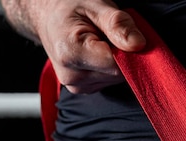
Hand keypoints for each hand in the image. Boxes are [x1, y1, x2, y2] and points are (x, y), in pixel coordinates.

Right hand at [30, 0, 145, 92]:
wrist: (47, 17)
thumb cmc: (68, 7)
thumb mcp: (94, 4)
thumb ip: (117, 23)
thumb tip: (138, 44)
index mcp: (71, 53)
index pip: (117, 65)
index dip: (128, 50)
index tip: (124, 35)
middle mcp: (72, 75)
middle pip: (118, 74)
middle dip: (122, 54)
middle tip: (109, 34)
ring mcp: (77, 86)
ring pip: (116, 78)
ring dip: (116, 60)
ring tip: (101, 41)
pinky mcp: (83, 89)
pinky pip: (109, 81)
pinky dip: (110, 67)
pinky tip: (98, 53)